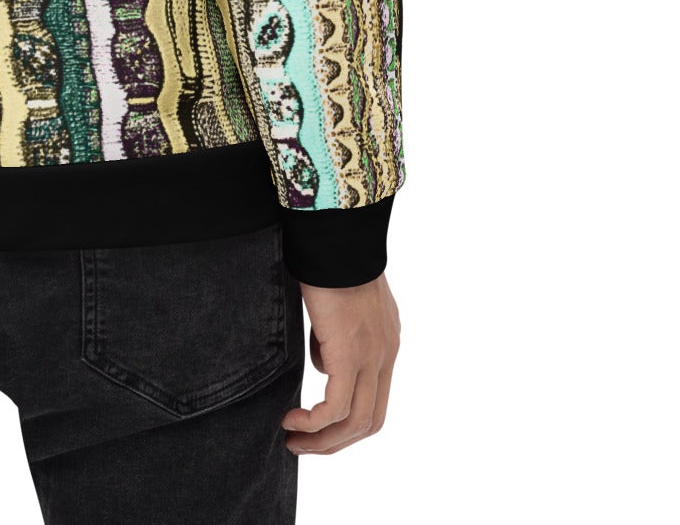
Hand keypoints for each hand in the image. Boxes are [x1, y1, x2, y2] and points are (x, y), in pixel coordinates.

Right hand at [282, 274, 399, 454]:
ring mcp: (372, 356)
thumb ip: (336, 336)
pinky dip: (314, 422)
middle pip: (370, 422)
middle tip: (304, 446)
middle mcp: (386, 355)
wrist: (336, 232)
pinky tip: (292, 420)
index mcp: (386, 342)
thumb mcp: (339, 306)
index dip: (348, 423)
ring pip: (356, 422)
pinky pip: (336, 407)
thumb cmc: (329, 258)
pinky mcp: (349, 353)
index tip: (318, 428)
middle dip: (336, 442)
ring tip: (294, 442)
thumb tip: (324, 363)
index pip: (375, 400)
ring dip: (323, 440)